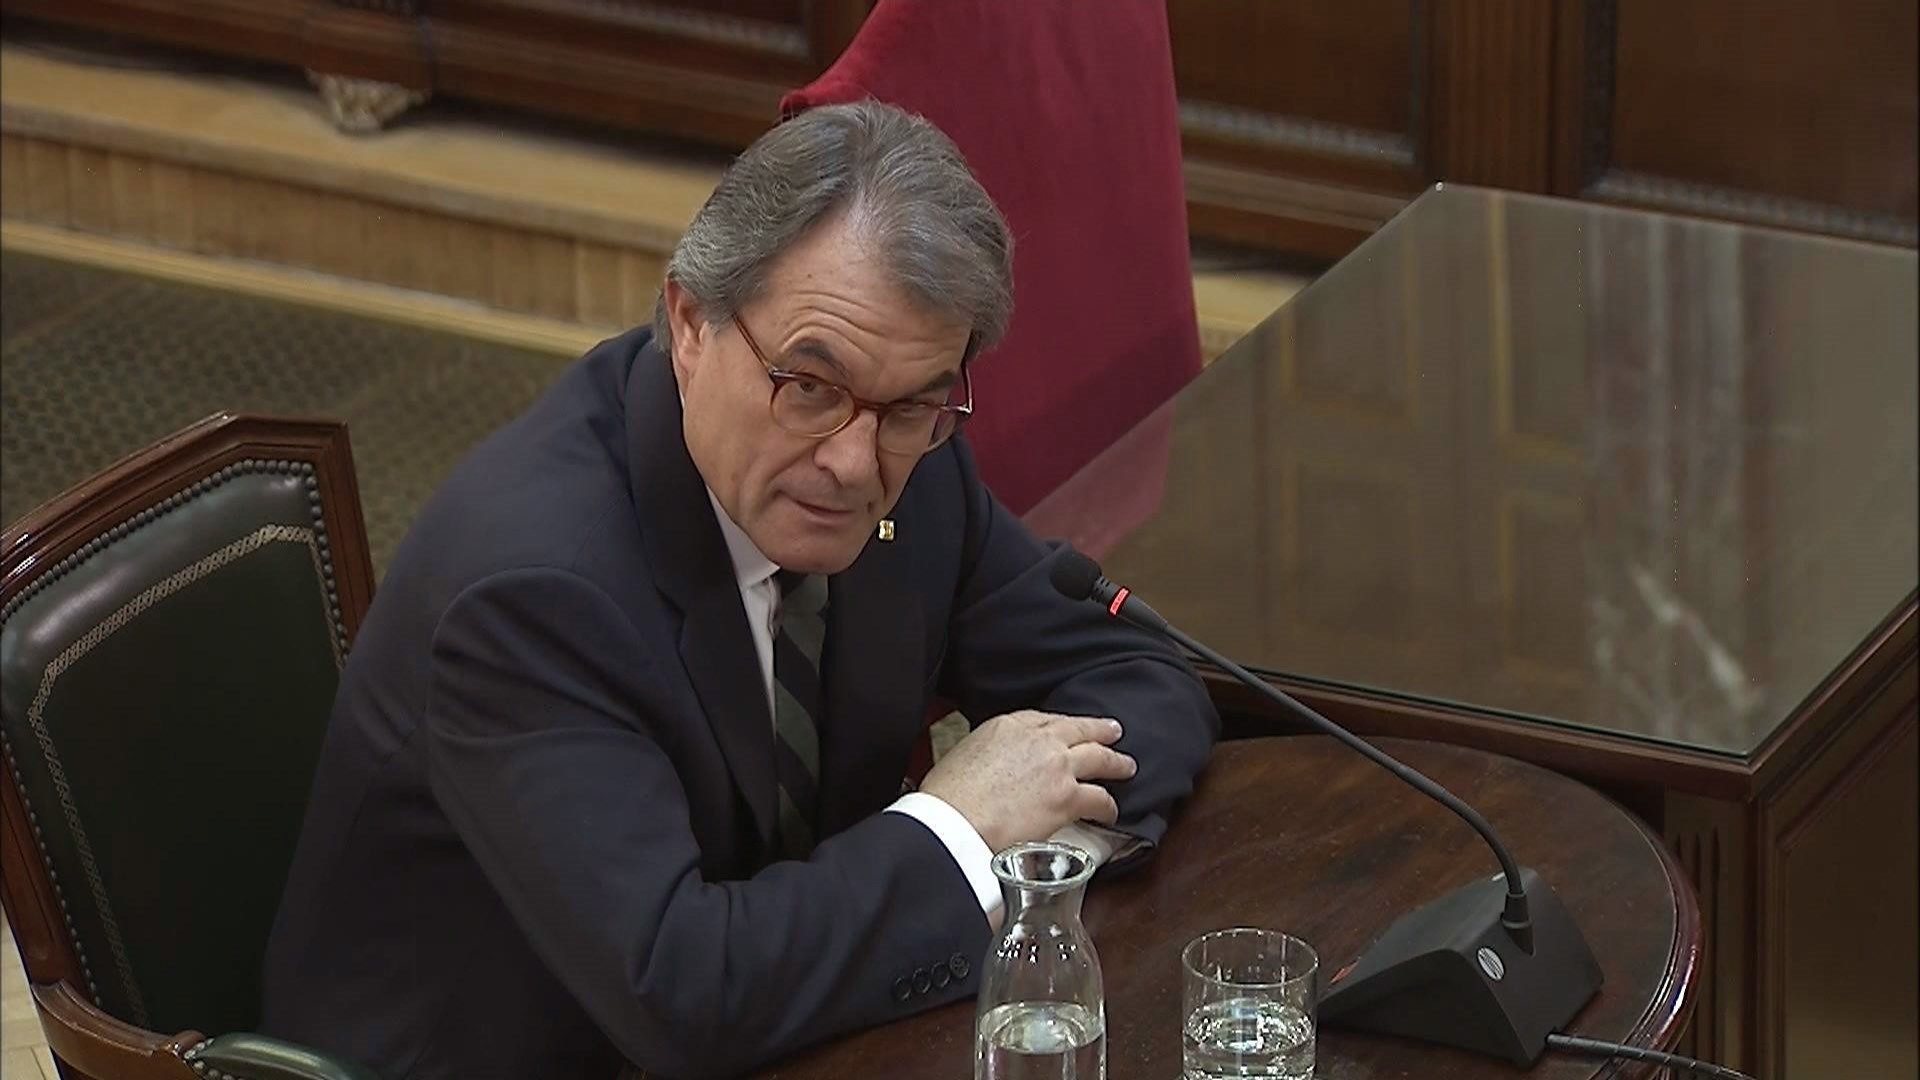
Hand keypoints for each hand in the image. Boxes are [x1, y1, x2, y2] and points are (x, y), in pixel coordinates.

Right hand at [918, 710, 1136, 852]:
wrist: (955, 823)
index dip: (1061, 725)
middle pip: (1079, 729)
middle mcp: (1038, 739)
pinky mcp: (1067, 798)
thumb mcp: (961, 756)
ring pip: (1099, 758)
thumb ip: (985, 755)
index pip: (1043, 719)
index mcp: (1007, 726)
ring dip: (1116, 763)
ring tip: (1126, 767)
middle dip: (1099, 730)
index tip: (1067, 729)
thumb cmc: (947, 799)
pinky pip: (1099, 799)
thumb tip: (989, 771)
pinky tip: (1111, 811)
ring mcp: (1057, 766)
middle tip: (1112, 731)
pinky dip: (1108, 806)